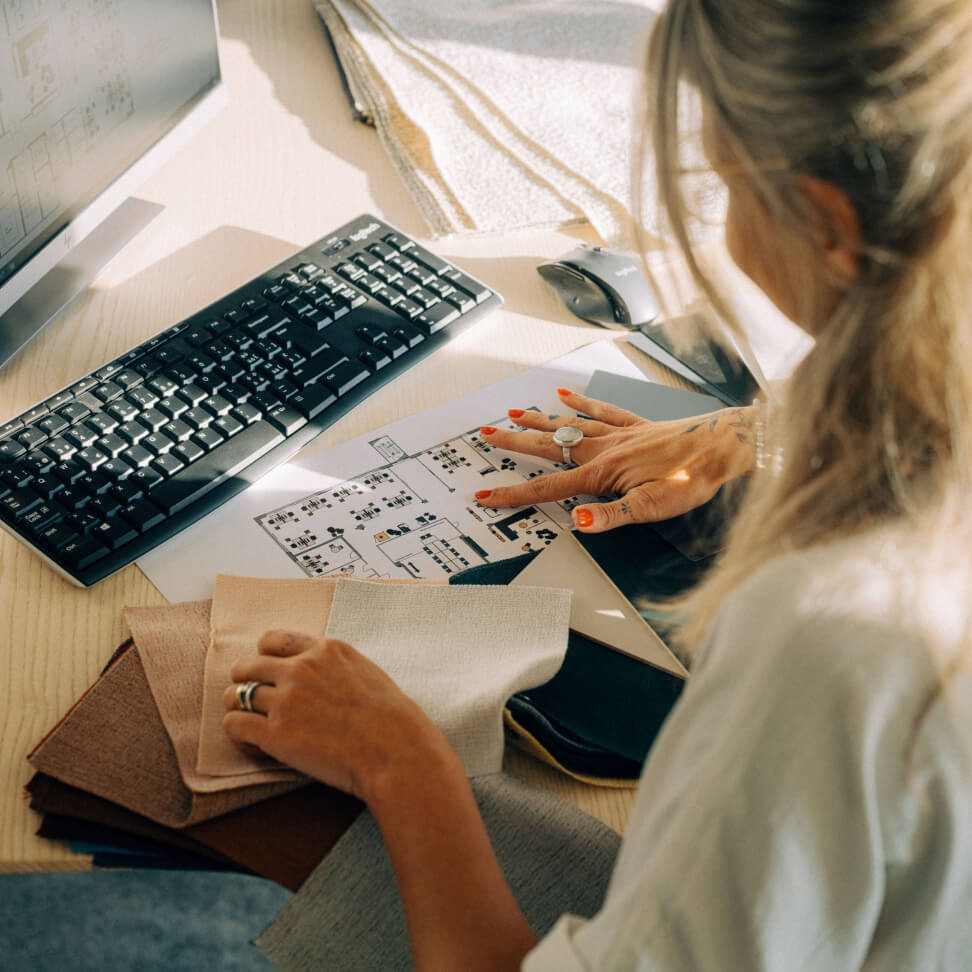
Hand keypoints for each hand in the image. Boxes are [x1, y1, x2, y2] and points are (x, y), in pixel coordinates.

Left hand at [223, 630, 455, 807]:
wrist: (395, 750)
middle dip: (246, 683)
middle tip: (254, 702)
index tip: (268, 673)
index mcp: (325, 650)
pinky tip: (254, 744)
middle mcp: (301, 668)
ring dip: (239, 710)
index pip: (271, 640)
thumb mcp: (366, 672)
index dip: (264, 658)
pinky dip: (238, 735)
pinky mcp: (276, 733)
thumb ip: (335, 666)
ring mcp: (287, 700)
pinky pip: (235, 725)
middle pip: (247, 666)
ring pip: (235, 696)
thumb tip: (321, 674)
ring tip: (250, 725)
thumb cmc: (391, 718)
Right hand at [475, 388, 755, 531]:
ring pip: (569, 425)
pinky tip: (568, 396)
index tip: (487, 495)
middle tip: (487, 436)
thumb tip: (578, 521)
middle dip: (515, 444)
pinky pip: (601, 411)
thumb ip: (611, 515)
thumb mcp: (652, 507)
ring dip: (539, 421)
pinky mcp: (636, 426)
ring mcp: (619, 434)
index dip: (515, 494)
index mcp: (603, 472)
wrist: (725, 445)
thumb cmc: (694, 476)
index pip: (548, 487)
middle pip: (549, 446)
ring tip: (514, 415)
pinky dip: (581, 404)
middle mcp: (605, 448)